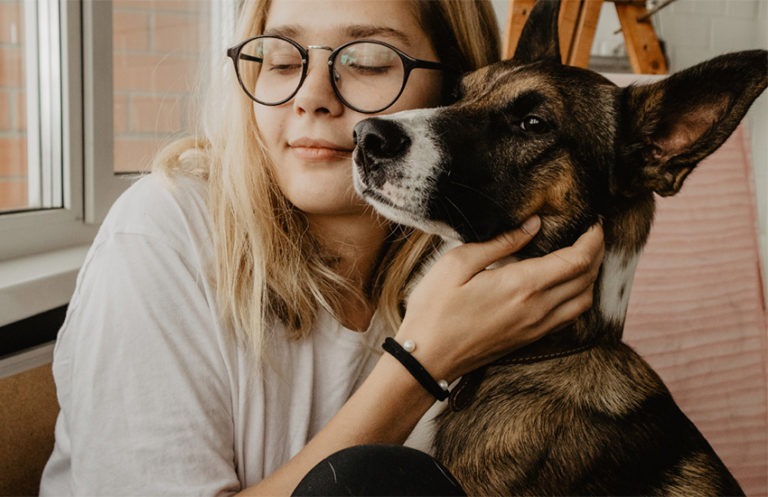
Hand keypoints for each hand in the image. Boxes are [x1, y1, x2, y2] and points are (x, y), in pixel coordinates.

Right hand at [397, 216, 604, 381]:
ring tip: (582, 257)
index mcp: (522, 285)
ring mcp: (536, 328)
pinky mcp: (530, 339)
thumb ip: (499, 243)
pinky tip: (565, 285)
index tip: (594, 222)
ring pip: (584, 301)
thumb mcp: (457, 264)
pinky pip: (569, 317)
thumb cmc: (435, 309)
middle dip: (596, 253)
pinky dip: (578, 297)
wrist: (426, 359)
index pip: (577, 260)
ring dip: (590, 277)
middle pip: (587, 279)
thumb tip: (533, 225)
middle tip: (591, 233)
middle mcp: (537, 309)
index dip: (593, 239)